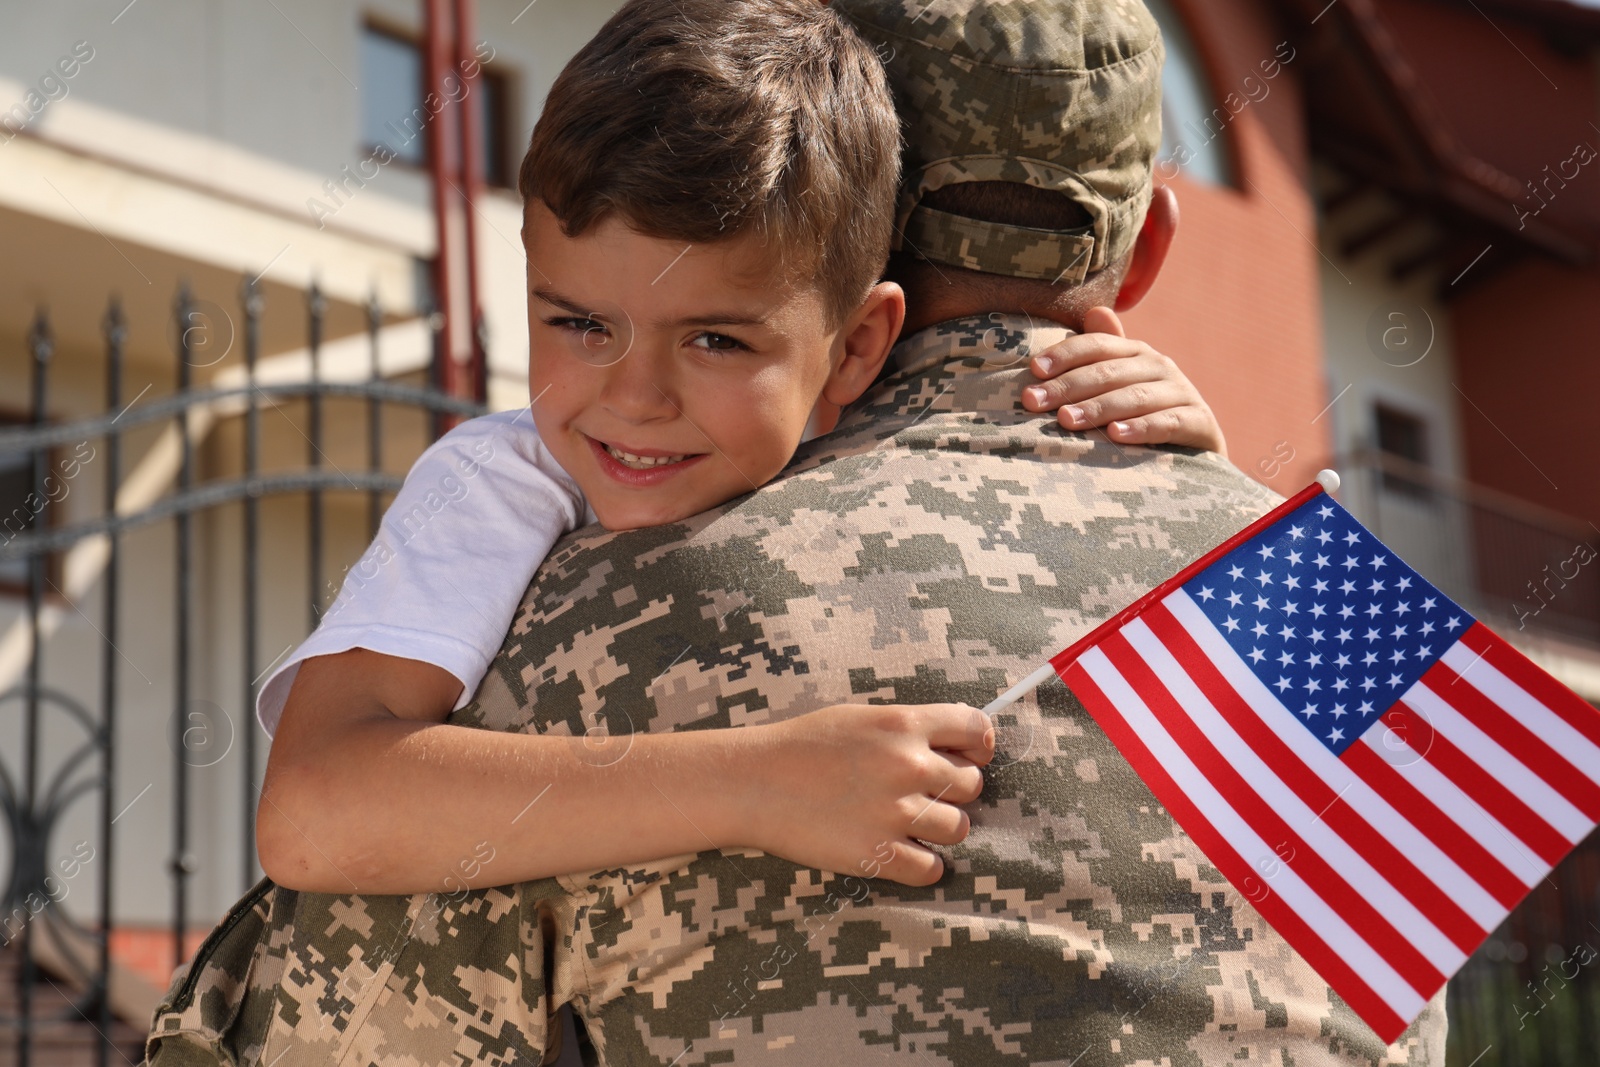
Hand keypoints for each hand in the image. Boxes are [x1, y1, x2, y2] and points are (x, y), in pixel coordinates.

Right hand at [749, 703, 993, 886]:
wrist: (752, 783)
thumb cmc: (800, 746)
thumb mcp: (859, 718)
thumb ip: (906, 728)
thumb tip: (953, 744)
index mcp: (903, 724)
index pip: (975, 729)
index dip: (978, 744)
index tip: (970, 755)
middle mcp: (907, 765)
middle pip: (971, 784)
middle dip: (953, 790)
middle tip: (922, 794)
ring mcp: (895, 812)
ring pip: (959, 828)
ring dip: (939, 828)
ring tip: (910, 824)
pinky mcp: (879, 855)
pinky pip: (932, 869)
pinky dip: (922, 865)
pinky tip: (901, 853)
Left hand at [1020, 306, 1227, 455]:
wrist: (1197, 451)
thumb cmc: (1146, 415)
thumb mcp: (1122, 384)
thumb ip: (1103, 355)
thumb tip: (1094, 311)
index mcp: (1136, 352)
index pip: (1096, 345)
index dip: (1064, 354)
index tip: (1033, 370)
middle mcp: (1160, 366)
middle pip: (1108, 372)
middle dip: (1067, 386)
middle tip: (1034, 402)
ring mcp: (1182, 392)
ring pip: (1135, 396)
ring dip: (1098, 407)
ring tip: (1066, 420)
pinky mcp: (1200, 422)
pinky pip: (1169, 423)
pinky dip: (1142, 428)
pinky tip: (1115, 436)